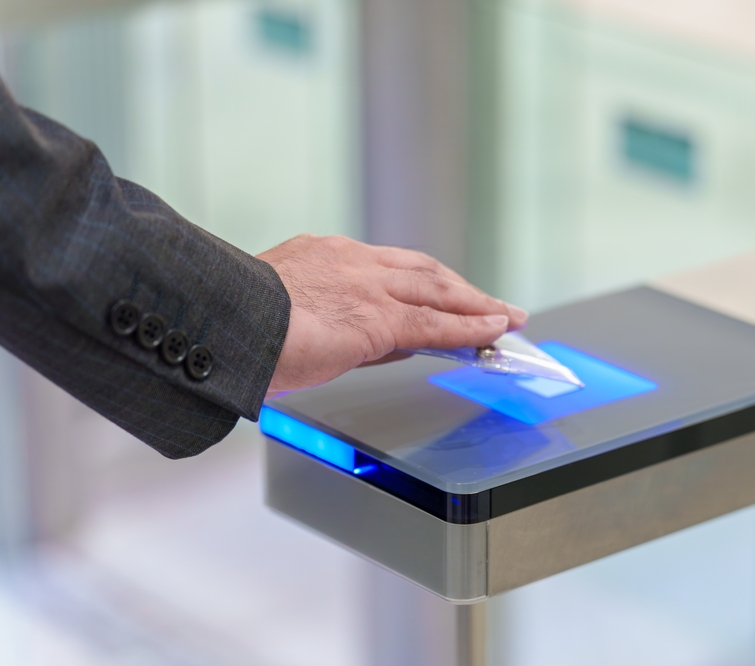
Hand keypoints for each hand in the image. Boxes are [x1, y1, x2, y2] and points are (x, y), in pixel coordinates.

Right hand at [257, 235, 527, 396]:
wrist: (219, 326)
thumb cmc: (231, 328)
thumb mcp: (278, 313)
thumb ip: (323, 321)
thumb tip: (361, 344)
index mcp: (322, 256)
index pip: (388, 267)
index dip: (421, 280)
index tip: (440, 292)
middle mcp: (351, 261)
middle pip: (423, 271)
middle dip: (461, 287)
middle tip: (489, 302)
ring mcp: (368, 285)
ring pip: (439, 290)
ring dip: (477, 304)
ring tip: (506, 317)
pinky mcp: (380, 316)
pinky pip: (439, 322)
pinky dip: (472, 327)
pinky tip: (494, 330)